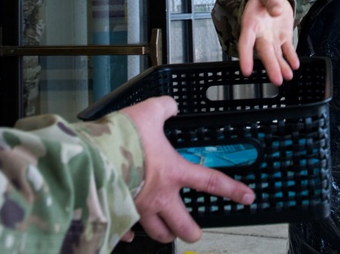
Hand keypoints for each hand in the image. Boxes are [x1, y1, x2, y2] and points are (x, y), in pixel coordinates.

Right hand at [121, 96, 254, 242]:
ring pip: (157, 231)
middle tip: (195, 233)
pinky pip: (125, 229)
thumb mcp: (149, 112)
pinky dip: (127, 231)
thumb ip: (164, 108)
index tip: (247, 198)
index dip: (232, 190)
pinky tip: (128, 232)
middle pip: (182, 224)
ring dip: (165, 234)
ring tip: (168, 235)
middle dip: (191, 231)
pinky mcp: (118, 212)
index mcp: (172, 172)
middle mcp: (159, 196)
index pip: (211, 182)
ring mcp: (138, 208)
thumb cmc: (123, 138)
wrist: (92, 156)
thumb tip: (171, 105)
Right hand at [238, 0, 299, 84]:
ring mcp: (272, 38)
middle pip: (264, 52)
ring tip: (287, 77)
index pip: (246, 42)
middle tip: (277, 80)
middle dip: (271, 66)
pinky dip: (291, 58)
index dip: (246, 57)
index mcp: (251, 23)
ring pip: (276, 55)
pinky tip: (295, 65)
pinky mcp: (283, 38)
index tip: (246, 71)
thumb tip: (276, 11)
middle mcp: (260, 34)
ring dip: (281, 66)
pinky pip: (287, 50)